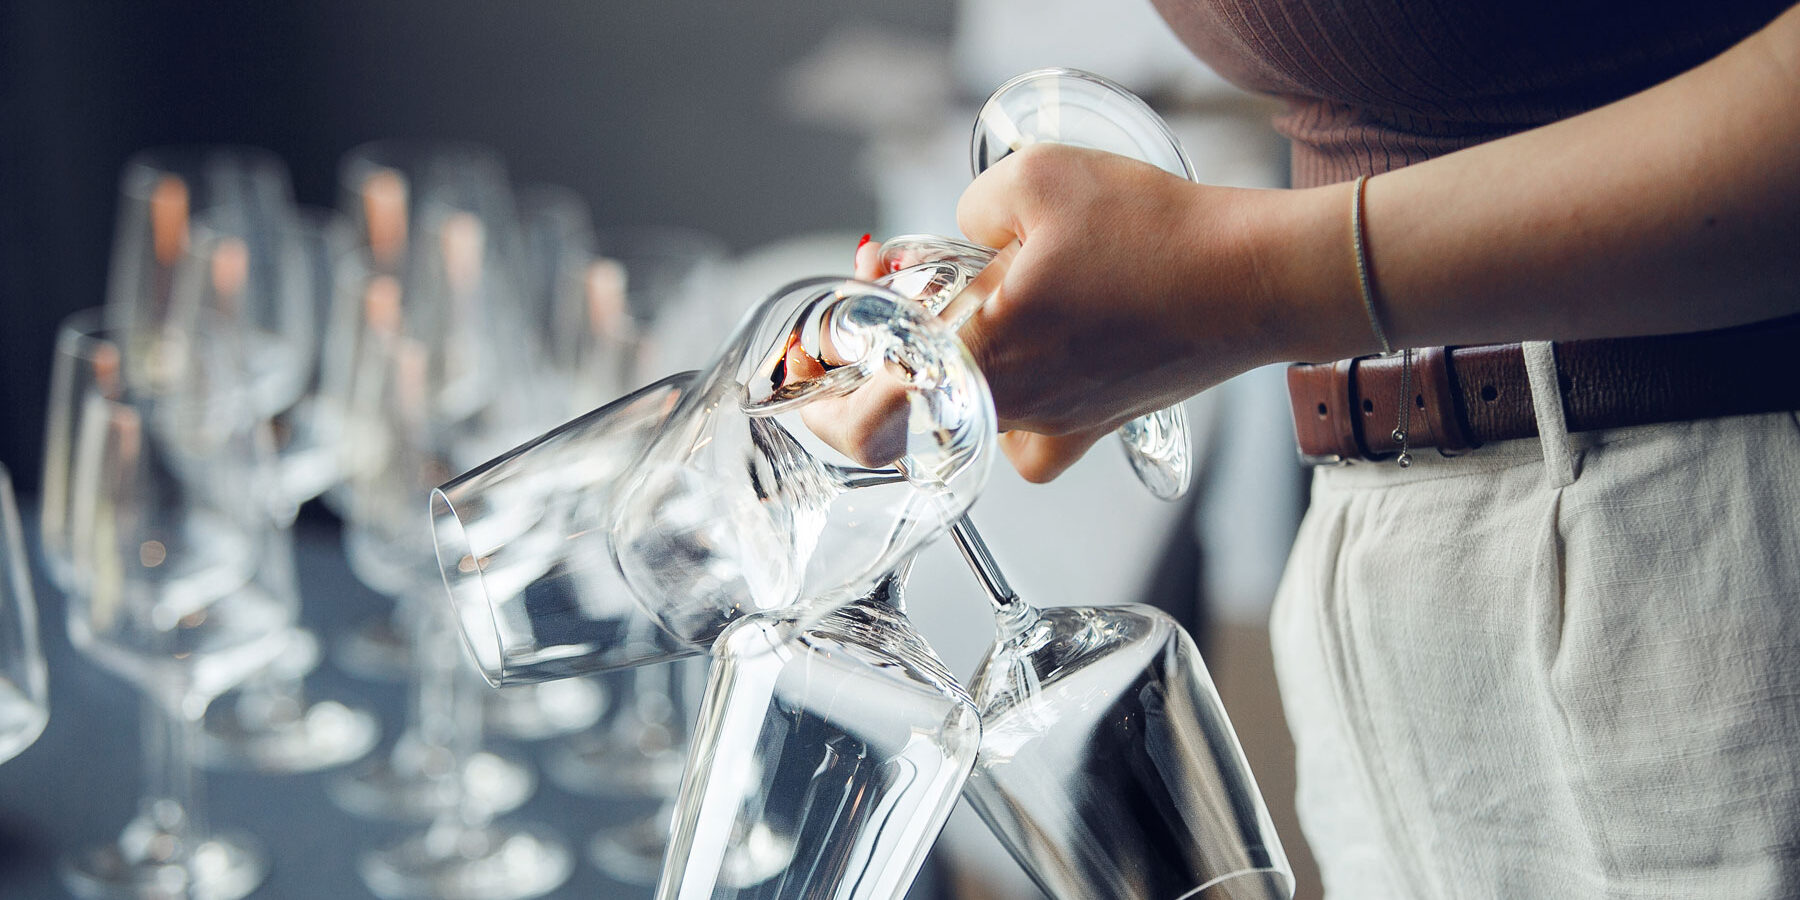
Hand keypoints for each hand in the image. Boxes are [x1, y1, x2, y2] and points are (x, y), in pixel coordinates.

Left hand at [817, 144, 1306, 480]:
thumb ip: (966, 212)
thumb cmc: (1155, 237)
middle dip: (905, 345)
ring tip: (1002, 298)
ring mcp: (1055, 428)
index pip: (865, 412)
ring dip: (969, 358)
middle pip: (918, 398)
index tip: (808, 374)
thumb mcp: (1035, 178)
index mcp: (978, 358)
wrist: (1254, 282)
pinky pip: (1030, 426)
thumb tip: (959, 241)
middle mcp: (1009, 411)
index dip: (821, 396)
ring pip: (974, 404)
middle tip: (917, 293)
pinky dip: (1023, 390)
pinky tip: (1045, 347)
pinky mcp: (1095, 427)